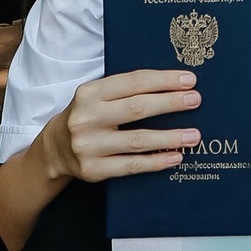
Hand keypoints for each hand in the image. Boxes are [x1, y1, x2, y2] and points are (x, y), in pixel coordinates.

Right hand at [42, 69, 200, 184]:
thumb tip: (173, 86)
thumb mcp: (97, 96)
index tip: (189, 80)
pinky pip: (131, 166)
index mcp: (90, 92)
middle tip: (196, 100)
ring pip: (137, 140)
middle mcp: (86, 118)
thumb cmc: (87, 116)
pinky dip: (156, 162)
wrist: (55, 149)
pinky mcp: (93, 170)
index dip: (163, 80)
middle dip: (170, 104)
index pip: (133, 82)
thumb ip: (126, 90)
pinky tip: (176, 157)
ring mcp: (89, 145)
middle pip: (136, 108)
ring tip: (194, 135)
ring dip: (170, 137)